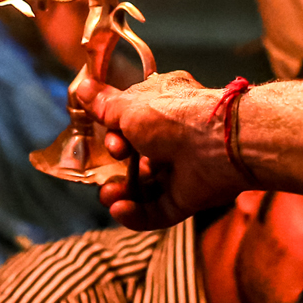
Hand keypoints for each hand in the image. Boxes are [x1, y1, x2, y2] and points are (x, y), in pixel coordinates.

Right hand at [79, 72, 255, 228]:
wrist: (219, 143)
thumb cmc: (175, 115)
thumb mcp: (130, 106)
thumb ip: (105, 105)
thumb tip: (83, 88)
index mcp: (164, 107)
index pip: (133, 122)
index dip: (115, 131)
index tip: (107, 132)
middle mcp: (173, 138)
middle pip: (136, 158)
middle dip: (115, 165)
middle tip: (114, 157)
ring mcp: (182, 169)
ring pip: (145, 188)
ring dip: (121, 193)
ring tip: (109, 196)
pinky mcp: (188, 197)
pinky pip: (158, 210)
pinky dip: (136, 214)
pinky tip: (120, 210)